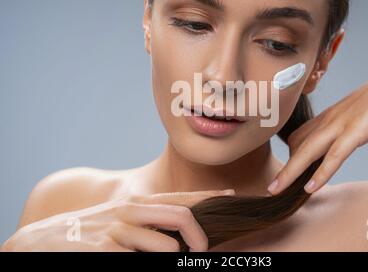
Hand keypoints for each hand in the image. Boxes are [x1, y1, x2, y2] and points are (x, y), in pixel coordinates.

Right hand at [1, 189, 234, 251]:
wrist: (43, 240)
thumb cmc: (89, 230)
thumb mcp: (120, 218)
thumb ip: (149, 220)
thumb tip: (179, 233)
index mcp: (137, 203)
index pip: (181, 197)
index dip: (209, 197)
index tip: (231, 195)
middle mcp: (131, 212)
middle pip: (182, 217)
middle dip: (200, 238)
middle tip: (200, 253)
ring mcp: (118, 231)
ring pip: (166, 247)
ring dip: (173, 259)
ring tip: (165, 259)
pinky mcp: (105, 250)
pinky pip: (139, 262)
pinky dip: (146, 265)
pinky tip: (130, 260)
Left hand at [268, 52, 367, 194]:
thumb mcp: (357, 113)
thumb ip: (343, 126)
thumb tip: (337, 141)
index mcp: (328, 116)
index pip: (299, 137)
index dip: (290, 156)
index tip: (283, 173)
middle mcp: (329, 120)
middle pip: (296, 146)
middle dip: (282, 169)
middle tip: (268, 187)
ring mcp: (342, 124)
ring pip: (307, 151)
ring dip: (290, 173)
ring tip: (274, 189)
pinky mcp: (358, 130)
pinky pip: (335, 155)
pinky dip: (322, 172)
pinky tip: (310, 188)